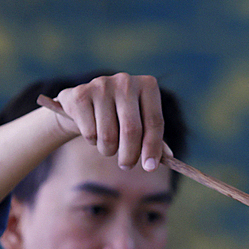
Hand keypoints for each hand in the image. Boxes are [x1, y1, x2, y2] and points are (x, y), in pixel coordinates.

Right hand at [51, 73, 165, 171]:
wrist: (83, 104)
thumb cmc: (119, 116)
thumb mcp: (140, 123)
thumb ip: (154, 139)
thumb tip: (168, 158)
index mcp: (147, 85)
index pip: (155, 121)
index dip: (153, 148)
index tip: (150, 168)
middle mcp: (126, 81)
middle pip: (131, 129)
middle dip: (130, 155)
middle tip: (126, 166)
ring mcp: (102, 85)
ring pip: (108, 135)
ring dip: (108, 150)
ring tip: (108, 146)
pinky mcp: (80, 94)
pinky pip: (90, 133)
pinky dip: (92, 142)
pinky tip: (93, 132)